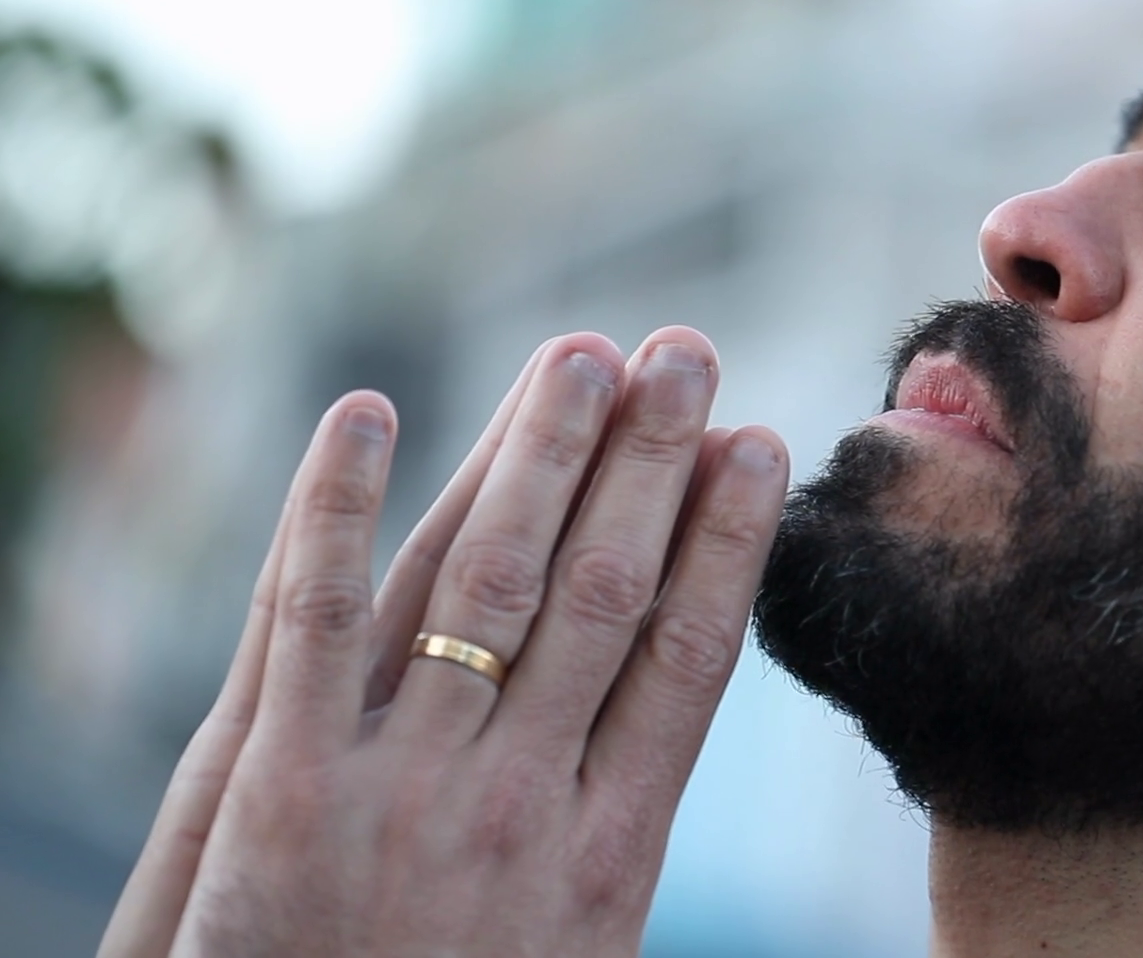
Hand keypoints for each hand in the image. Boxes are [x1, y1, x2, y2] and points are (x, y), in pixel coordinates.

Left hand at [98, 329, 788, 957]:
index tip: (757, 444)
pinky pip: (313, 619)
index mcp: (611, 850)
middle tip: (684, 352)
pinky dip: (334, 507)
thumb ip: (621, 833)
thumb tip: (681, 697)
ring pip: (482, 582)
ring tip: (581, 354)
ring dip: (536, 453)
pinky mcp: (278, 786)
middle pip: (600, 595)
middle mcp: (519, 802)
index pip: (689, 658)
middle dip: (649, 461)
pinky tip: (364, 411)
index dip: (727, 537)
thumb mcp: (585, 948)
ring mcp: (399, 787)